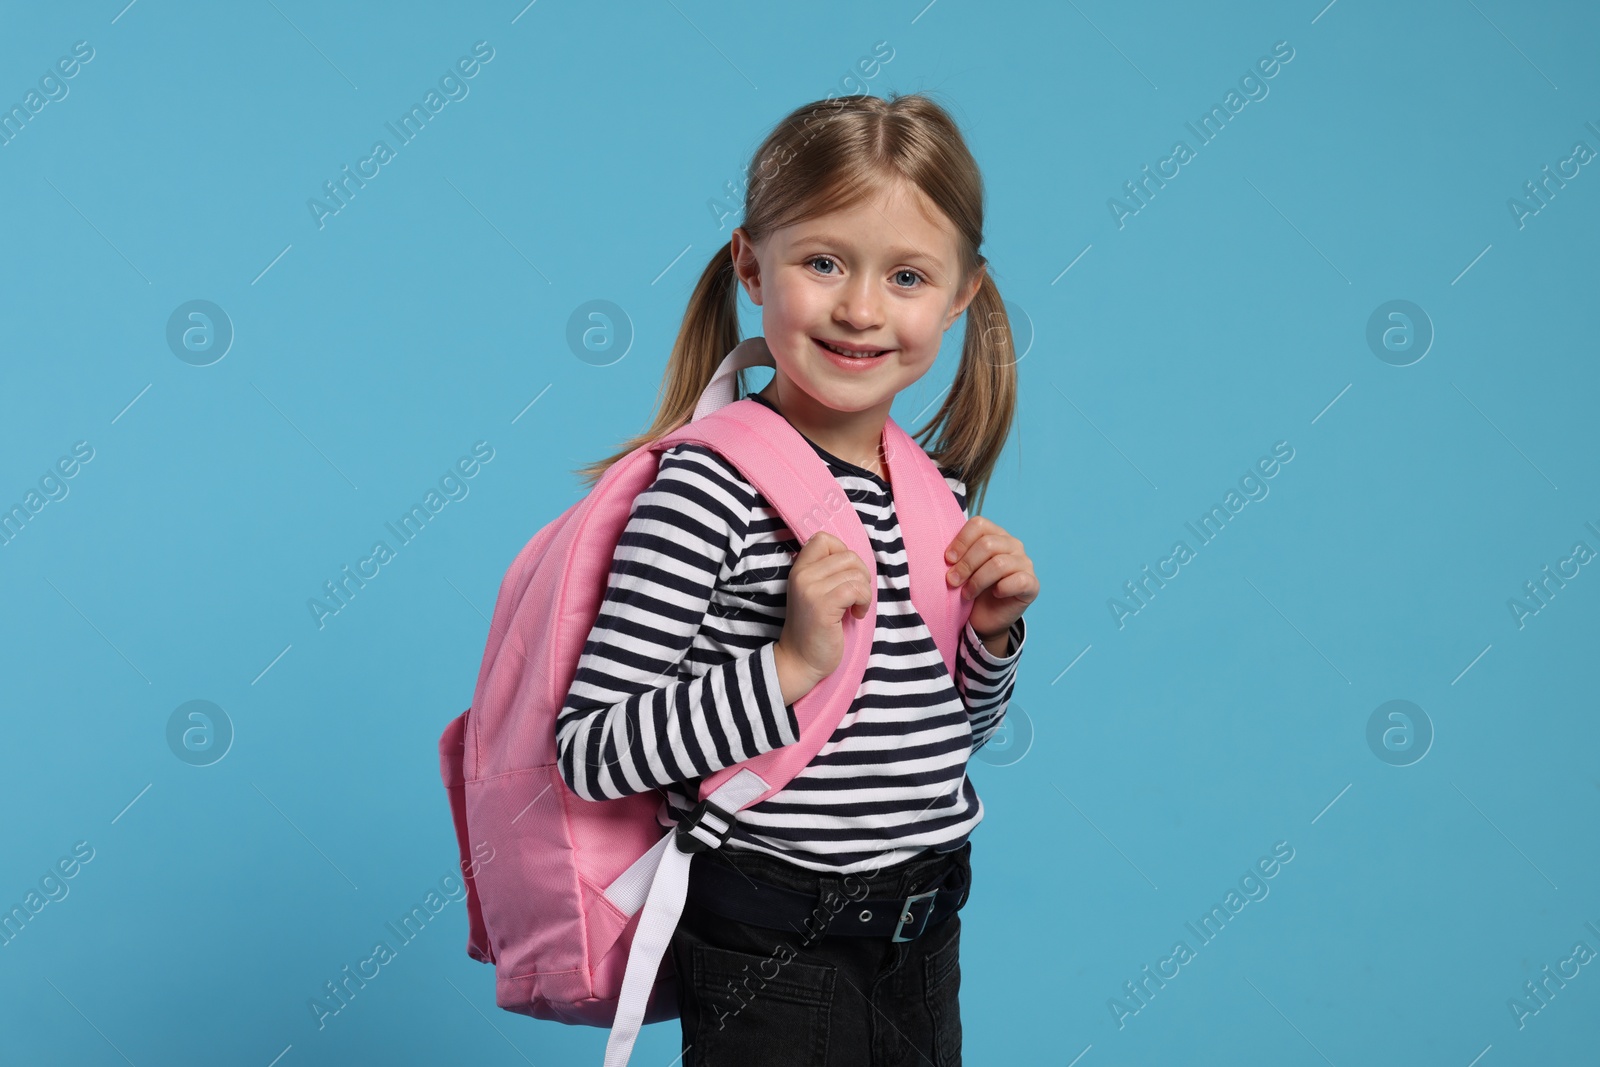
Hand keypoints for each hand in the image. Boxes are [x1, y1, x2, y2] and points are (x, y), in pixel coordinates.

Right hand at [773, 531, 874, 701]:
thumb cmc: (814, 628)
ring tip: (855, 607)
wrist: (800, 660)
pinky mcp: (822, 606)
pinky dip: (864, 602)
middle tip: (856, 595)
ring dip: (864, 592)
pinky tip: (856, 614)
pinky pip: (856, 589)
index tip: (845, 576)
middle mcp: (802, 575)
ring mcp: (810, 589)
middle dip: (861, 574)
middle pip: (848, 555)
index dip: (843, 552)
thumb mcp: (814, 593)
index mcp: (799, 568)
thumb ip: (827, 573)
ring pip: (856, 573)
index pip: (823, 538)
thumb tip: (855, 559)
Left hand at [944, 517, 1036, 647]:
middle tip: (952, 581)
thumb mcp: (961, 569)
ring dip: (977, 581)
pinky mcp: (1032, 584)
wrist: (984, 618)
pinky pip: (1018, 581)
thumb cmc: (971, 588)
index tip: (947, 560)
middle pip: (987, 545)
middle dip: (966, 564)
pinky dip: (1002, 588)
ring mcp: (1025, 563)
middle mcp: (1013, 545)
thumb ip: (957, 556)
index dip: (961, 541)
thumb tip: (945, 555)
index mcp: (995, 534)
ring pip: (999, 564)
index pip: (979, 524)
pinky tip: (994, 594)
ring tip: (966, 594)